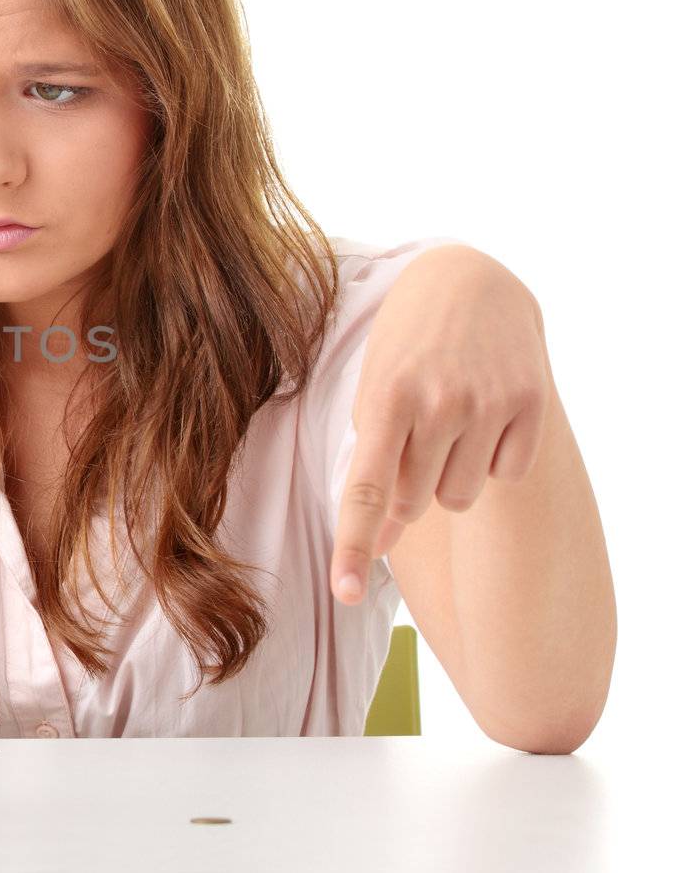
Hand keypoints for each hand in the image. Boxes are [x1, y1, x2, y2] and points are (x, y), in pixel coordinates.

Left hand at [331, 248, 552, 603]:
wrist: (468, 283)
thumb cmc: (404, 348)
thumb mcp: (372, 391)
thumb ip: (370, 464)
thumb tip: (377, 544)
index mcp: (385, 399)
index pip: (364, 490)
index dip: (353, 547)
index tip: (346, 593)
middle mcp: (439, 404)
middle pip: (413, 503)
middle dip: (404, 488)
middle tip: (411, 437)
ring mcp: (488, 404)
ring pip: (458, 497)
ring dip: (447, 475)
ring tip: (446, 421)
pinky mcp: (530, 404)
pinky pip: (504, 474)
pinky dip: (491, 457)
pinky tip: (484, 413)